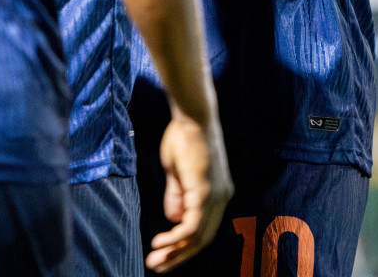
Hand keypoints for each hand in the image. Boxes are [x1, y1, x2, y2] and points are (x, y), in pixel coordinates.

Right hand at [147, 108, 232, 271]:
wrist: (192, 115)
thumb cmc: (184, 138)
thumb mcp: (178, 172)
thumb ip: (178, 196)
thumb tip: (173, 219)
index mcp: (218, 194)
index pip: (204, 229)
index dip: (184, 245)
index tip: (162, 253)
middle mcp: (222, 198)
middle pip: (203, 239)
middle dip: (179, 256)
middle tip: (157, 266)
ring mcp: (216, 195)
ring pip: (198, 236)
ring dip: (175, 251)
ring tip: (155, 260)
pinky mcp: (205, 191)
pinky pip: (193, 224)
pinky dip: (177, 237)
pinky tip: (161, 242)